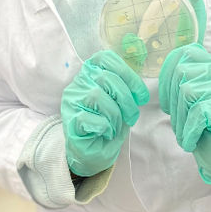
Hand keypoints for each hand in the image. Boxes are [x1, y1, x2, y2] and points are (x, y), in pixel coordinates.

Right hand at [62, 50, 149, 176]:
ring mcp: (71, 102)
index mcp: (91, 74)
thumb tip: (139, 89)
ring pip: (96, 96)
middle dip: (126, 98)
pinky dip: (103, 126)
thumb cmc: (107, 125)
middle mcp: (79, 84)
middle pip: (105, 77)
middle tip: (131, 116)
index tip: (140, 94)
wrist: (92, 152)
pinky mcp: (69, 121)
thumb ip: (125, 89)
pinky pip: (88, 118)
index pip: (105, 59)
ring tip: (115, 126)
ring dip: (114, 115)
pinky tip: (104, 132)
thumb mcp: (120, 103)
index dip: (127, 73)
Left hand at [158, 0, 210, 183]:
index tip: (174, 101)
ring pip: (186, 94)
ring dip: (182, 120)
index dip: (167, 80)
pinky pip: (195, 114)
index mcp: (209, 62)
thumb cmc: (203, 123)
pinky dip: (189, 132)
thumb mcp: (188, 90)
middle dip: (174, 104)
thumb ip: (183, 56)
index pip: (182, 50)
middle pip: (178, 75)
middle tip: (185, 120)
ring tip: (193, 130)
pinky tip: (196, 139)